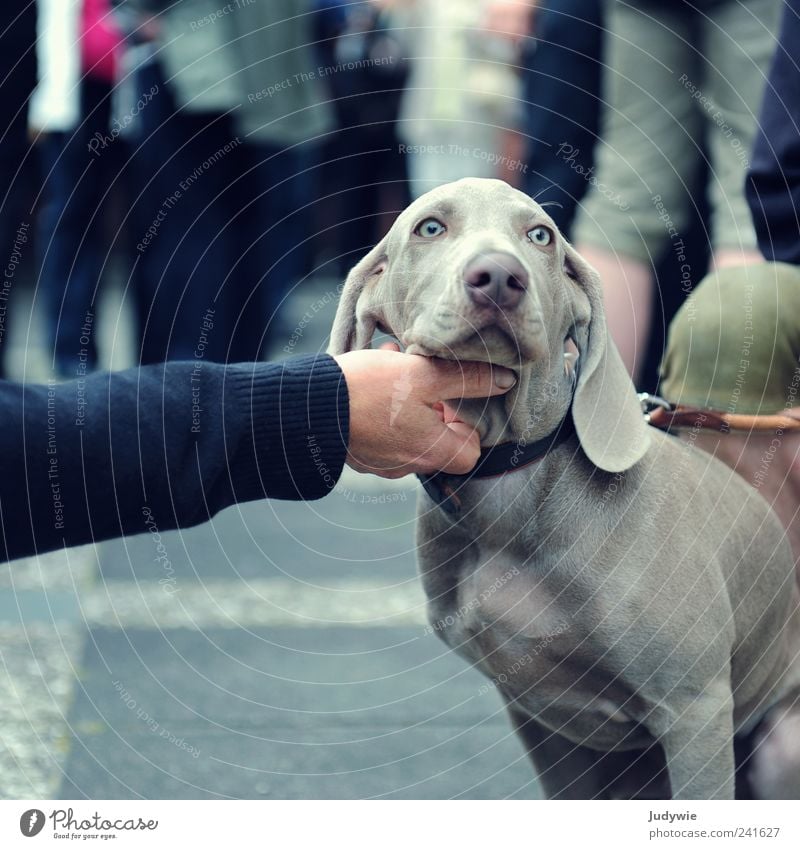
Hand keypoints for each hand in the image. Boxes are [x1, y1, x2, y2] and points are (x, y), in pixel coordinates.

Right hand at [333, 347, 515, 477]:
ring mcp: (381, 461)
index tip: (453, 395)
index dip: (469, 422)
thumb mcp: (425, 374)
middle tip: (422, 372)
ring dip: (408, 398)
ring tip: (393, 362)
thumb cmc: (369, 391)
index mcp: (431, 451)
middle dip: (435, 402)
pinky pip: (382, 429)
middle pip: (439, 438)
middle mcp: (408, 464)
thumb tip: (506, 380)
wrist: (305, 408)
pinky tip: (372, 374)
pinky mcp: (358, 451)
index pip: (471, 450)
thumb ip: (470, 378)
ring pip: (408, 429)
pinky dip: (383, 405)